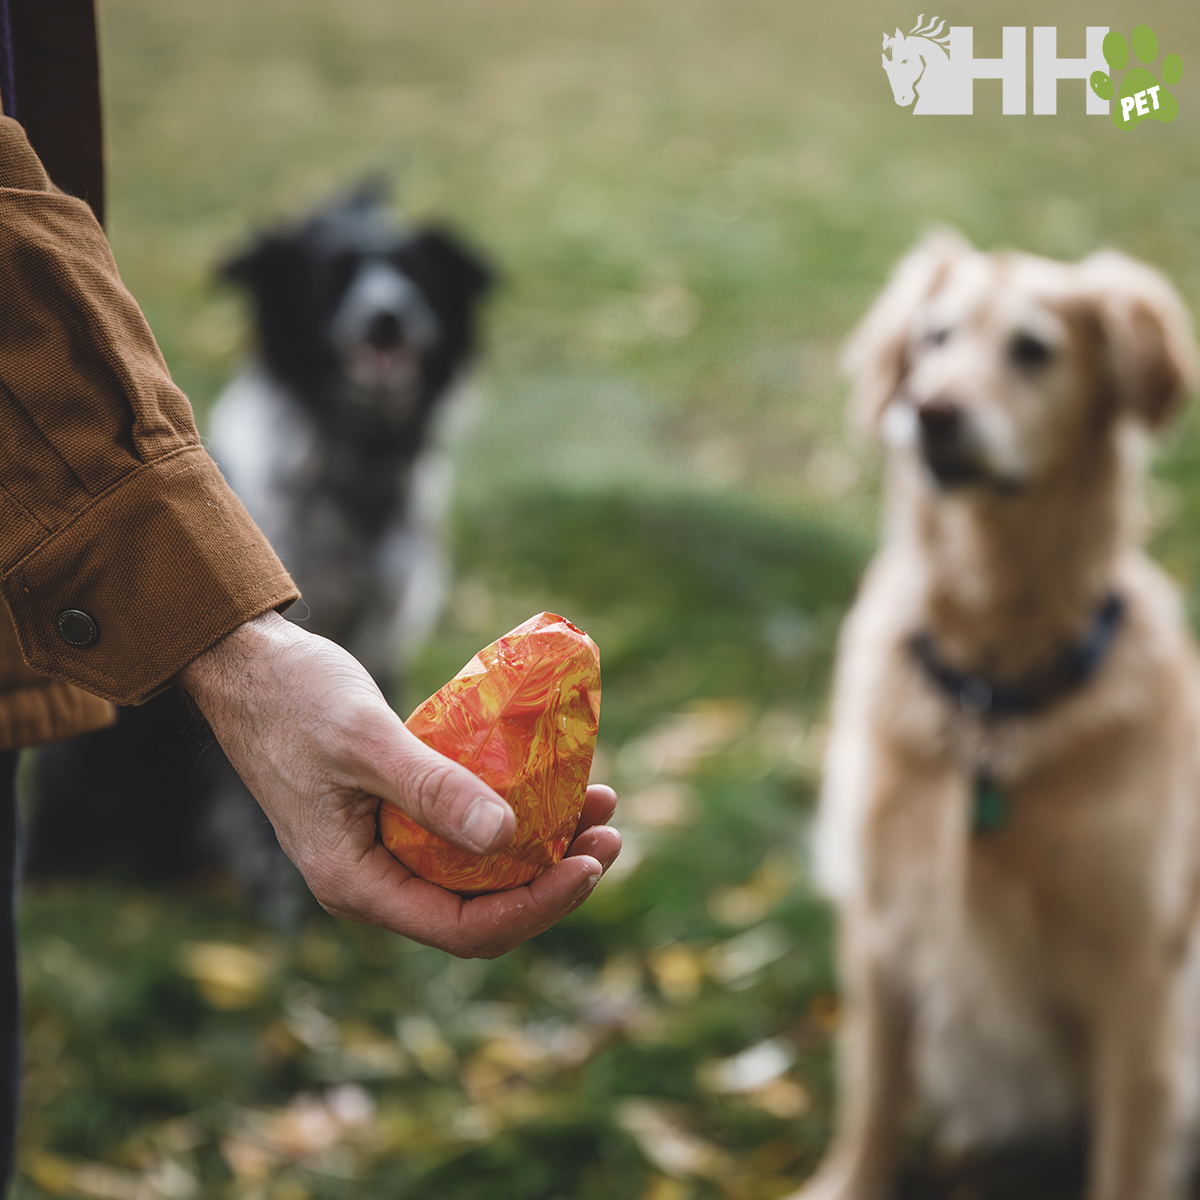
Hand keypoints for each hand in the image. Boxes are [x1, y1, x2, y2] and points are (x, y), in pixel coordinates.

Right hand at [178, 611, 620, 956]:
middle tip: (609, 833)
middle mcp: (373, 880)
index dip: (535, 907)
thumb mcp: (364, 740)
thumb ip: (431, 789)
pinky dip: (512, 816)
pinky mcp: (395, 816)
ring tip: (598, 804)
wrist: (247, 666)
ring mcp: (384, 850)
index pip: (462, 929)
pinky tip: (552, 785)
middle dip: (551, 879)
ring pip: (477, 873)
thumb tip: (506, 836)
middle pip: (479, 910)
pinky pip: (464, 835)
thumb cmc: (294, 699)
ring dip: (541, 846)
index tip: (589, 862)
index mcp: (356, 882)